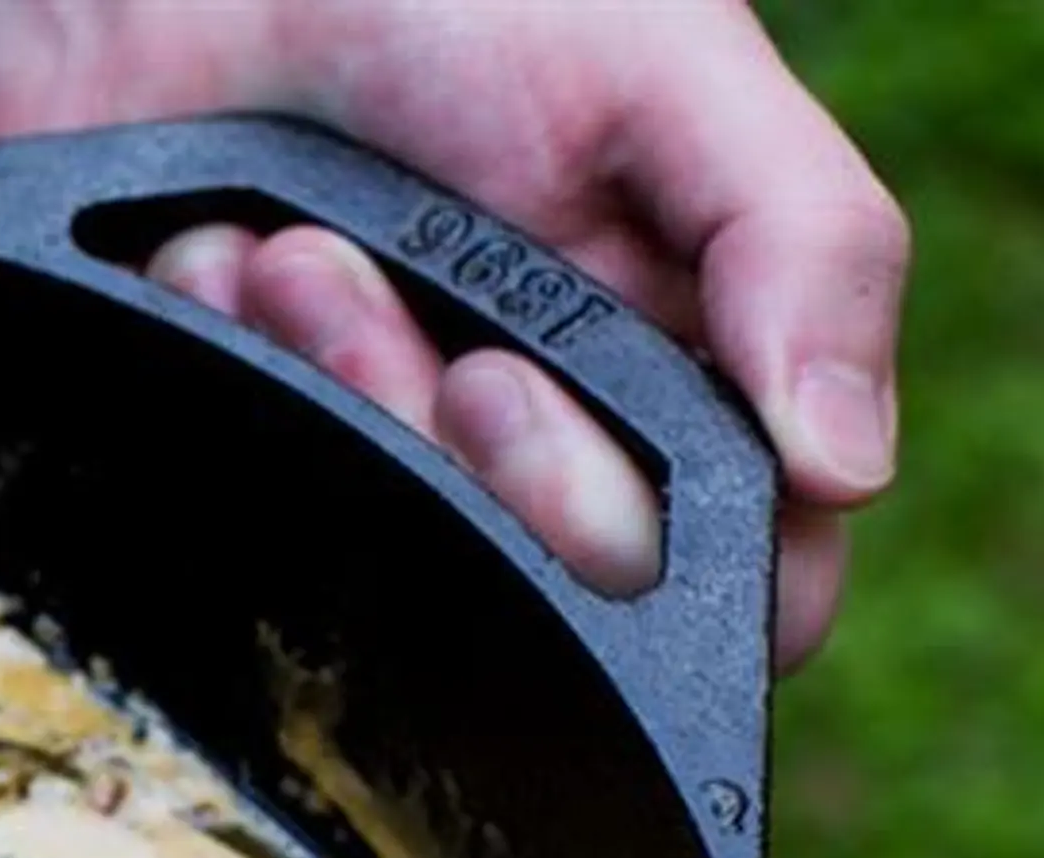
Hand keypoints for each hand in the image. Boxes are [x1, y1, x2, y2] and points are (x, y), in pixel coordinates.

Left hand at [0, 0, 909, 667]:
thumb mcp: (662, 66)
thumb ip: (804, 245)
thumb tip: (851, 470)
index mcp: (677, 379)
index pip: (730, 592)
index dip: (609, 533)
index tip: (495, 378)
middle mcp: (534, 451)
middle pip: (543, 605)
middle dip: (434, 445)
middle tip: (354, 284)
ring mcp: (378, 463)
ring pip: (383, 569)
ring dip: (315, 391)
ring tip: (274, 246)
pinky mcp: (234, 453)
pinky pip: (220, 518)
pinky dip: (203, 372)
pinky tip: (192, 264)